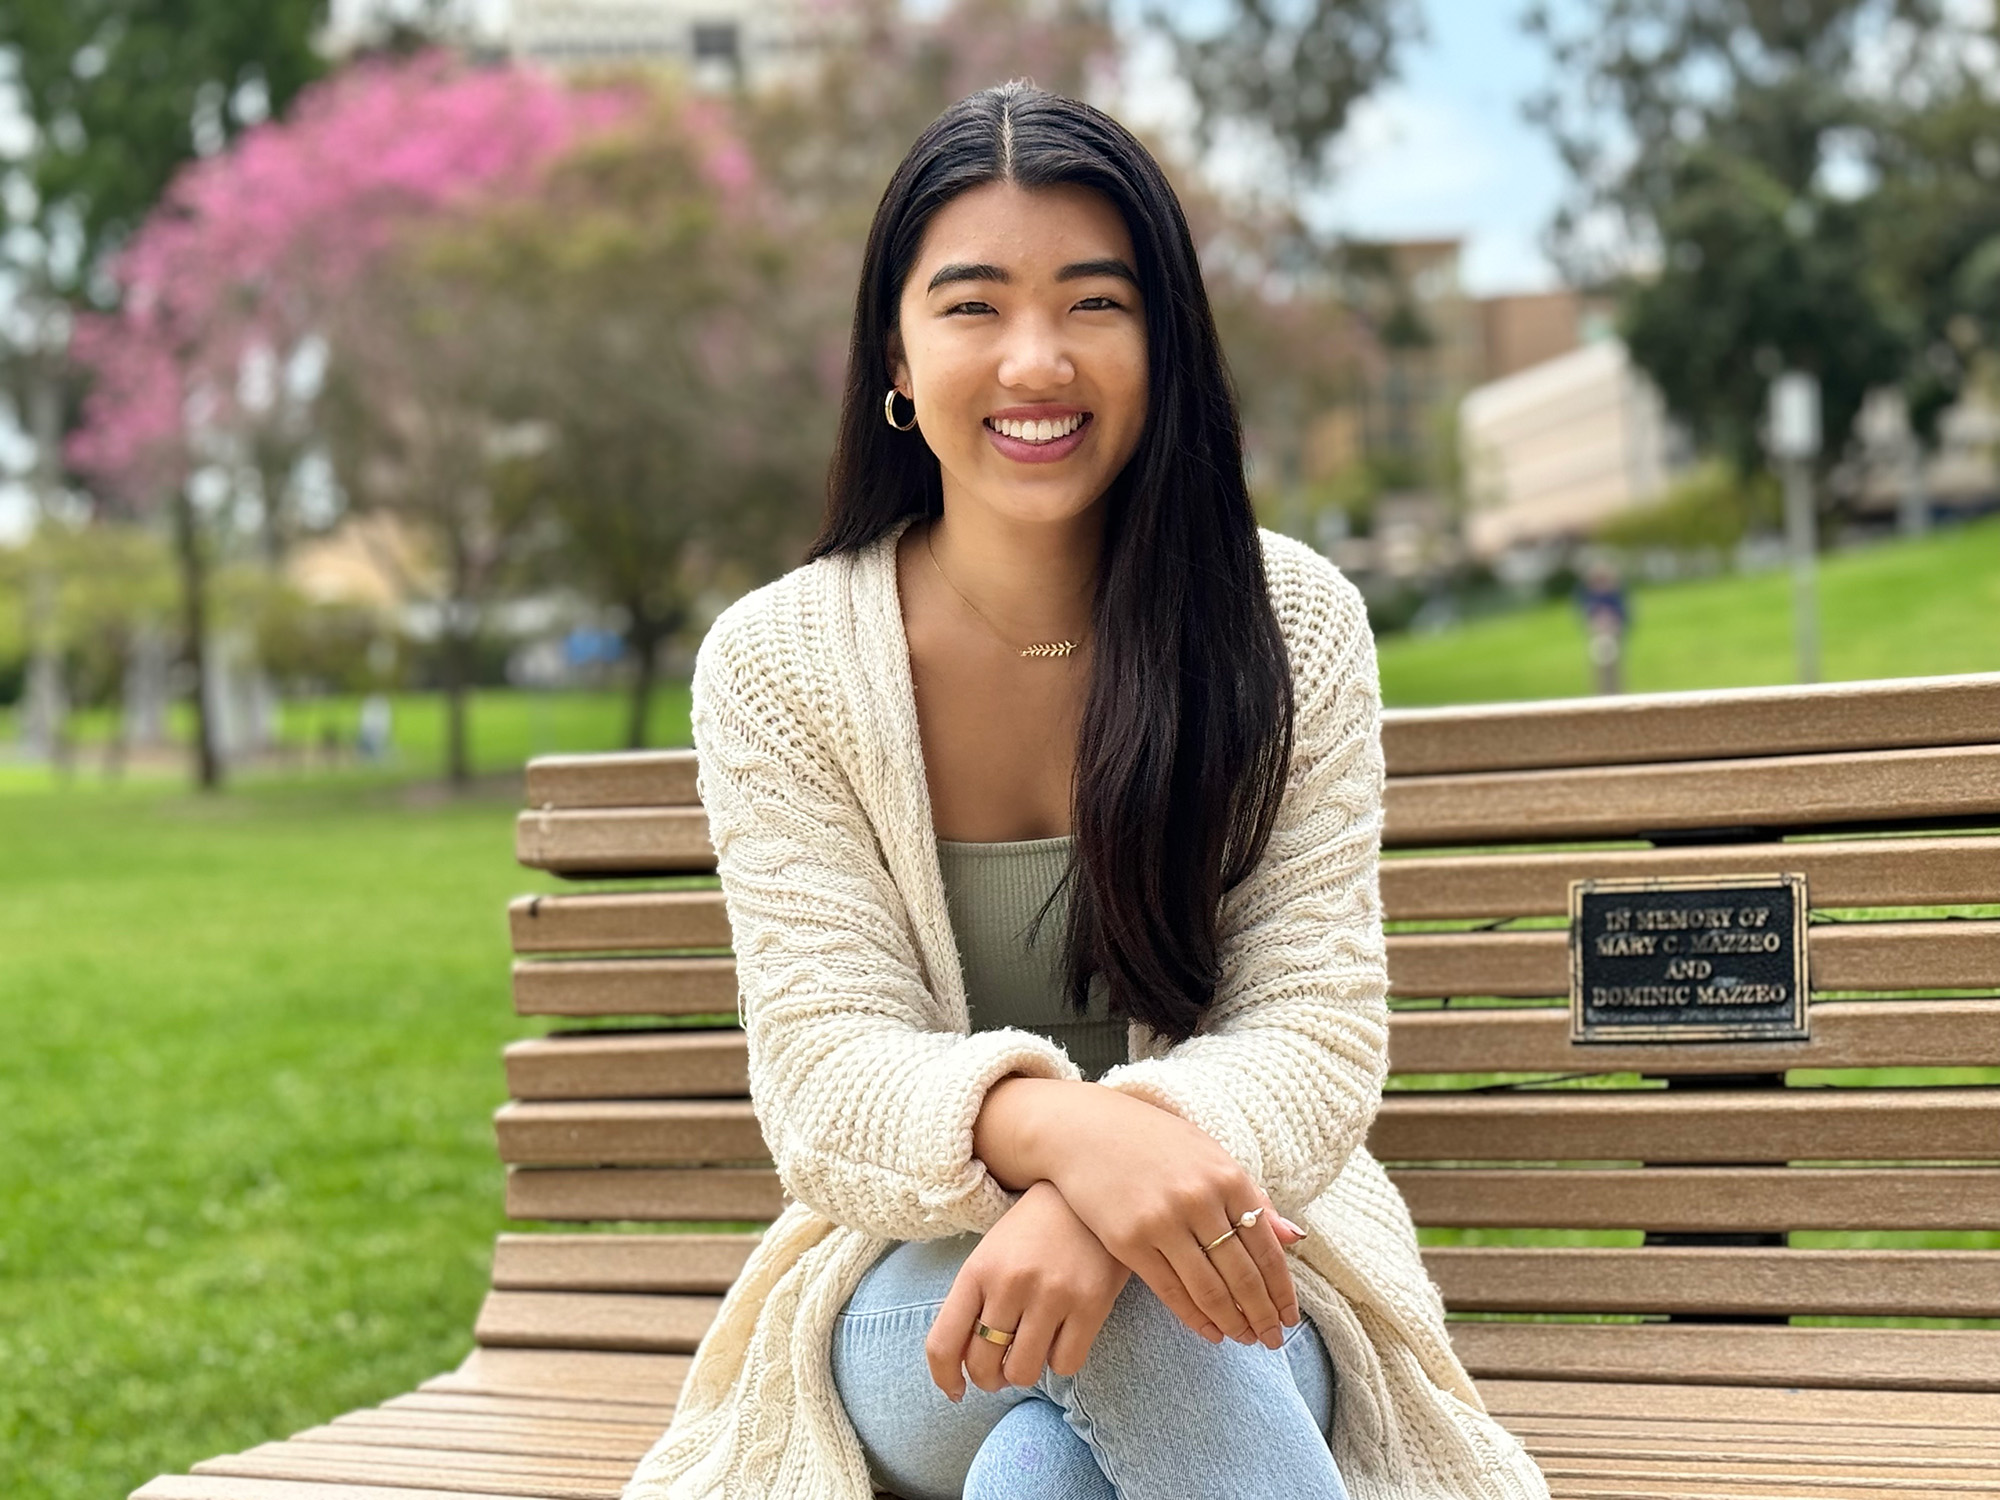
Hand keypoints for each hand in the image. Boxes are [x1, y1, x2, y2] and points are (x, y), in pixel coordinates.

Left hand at [925, 1180, 1131, 1400]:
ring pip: (1023, 1372)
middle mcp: (1010, 1283)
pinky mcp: (1090, 1304)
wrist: (1086, 1192)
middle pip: (984, 1365)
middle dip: (989, 1379)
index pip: (943, 1343)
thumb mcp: (991, 1253)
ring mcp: (1051, 1294)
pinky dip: (1060, 1361)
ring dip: (1023, 1371)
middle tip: (999, 1370)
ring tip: (1031, 1350)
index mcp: (977, 1270)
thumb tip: (963, 1363)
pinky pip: (1065, 1364)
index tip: (955, 1390)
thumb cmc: (1032, 1229)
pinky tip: (1062, 1336)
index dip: (944, 1377)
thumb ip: (975, 1301)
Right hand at [980, 1079, 1307, 1350]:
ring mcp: (1162, 1221)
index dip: (1282, 1290)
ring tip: (1244, 1339)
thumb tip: (1293, 1237)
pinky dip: (1194, 1317)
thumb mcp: (1209, 1155)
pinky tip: (1210, 1332)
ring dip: (1232, 1322)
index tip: (1289, 1318)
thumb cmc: (1153, 1141)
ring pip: (1209, 1289)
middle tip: (1272, 1341)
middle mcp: (1199, 1199)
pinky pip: (1169, 1290)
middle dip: (1262, 1315)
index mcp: (1227, 1176)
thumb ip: (1250, 1196)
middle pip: (1243, 1274)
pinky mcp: (1128, 1240)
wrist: (1084, 1129)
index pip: (1267, 1248)